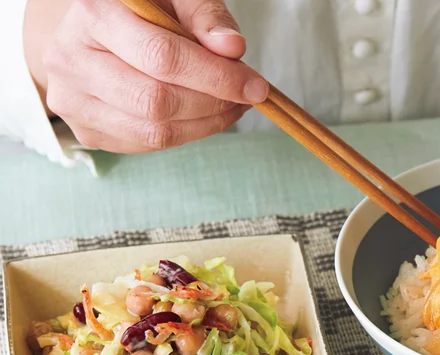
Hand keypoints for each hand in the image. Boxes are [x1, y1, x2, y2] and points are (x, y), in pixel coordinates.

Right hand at [24, 0, 268, 152]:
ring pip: (154, 131)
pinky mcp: (87, 131)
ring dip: (207, 124)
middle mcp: (71, 60)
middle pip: (157, 101)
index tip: (256, 86)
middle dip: (214, 103)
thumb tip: (232, 47)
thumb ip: (205, 17)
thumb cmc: (143, 13)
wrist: (94, 35)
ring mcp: (74, 101)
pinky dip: (187, 133)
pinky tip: (203, 115)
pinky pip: (148, 144)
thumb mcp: (175, 0)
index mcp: (93, 14)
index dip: (216, 77)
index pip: (162, 57)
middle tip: (245, 97)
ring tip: (231, 106)